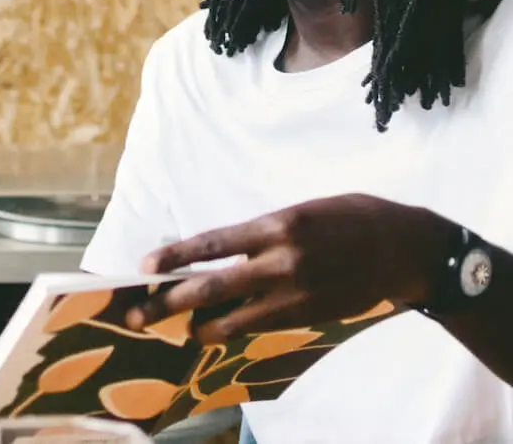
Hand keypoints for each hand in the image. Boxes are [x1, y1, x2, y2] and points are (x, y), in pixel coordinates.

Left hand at [127, 194, 453, 343]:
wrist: (403, 250)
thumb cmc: (349, 217)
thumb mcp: (300, 211)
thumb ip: (262, 232)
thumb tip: (221, 251)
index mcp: (277, 226)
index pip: (214, 243)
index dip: (176, 255)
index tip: (145, 264)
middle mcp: (281, 262)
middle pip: (213, 287)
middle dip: (171, 301)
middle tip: (137, 314)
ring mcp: (295, 295)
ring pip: (234, 318)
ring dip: (199, 324)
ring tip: (173, 327)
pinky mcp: (308, 317)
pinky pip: (260, 326)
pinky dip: (234, 329)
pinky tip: (214, 330)